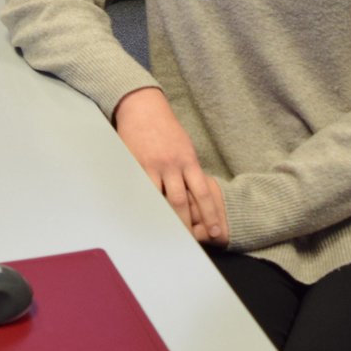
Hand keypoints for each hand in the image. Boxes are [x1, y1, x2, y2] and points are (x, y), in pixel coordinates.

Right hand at [113, 87, 227, 245]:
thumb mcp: (185, 147)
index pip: (203, 193)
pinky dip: (145, 205)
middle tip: (191, 243)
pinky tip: (146, 219)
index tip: (215, 232)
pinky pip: (141, 190)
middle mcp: (173, 165)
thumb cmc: (166, 129)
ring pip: (161, 200)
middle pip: (182, 202)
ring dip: (165, 220)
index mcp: (189, 160)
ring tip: (168, 237)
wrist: (143, 107)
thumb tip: (197, 195)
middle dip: (187, 225)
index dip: (210, 215)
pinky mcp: (135, 165)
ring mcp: (153, 166)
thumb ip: (189, 170)